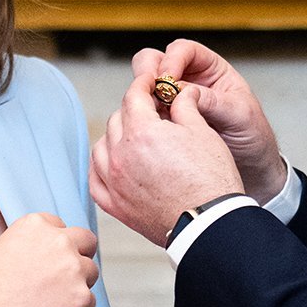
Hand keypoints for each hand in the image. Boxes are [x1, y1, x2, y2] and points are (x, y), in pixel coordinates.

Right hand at [0, 213, 97, 306]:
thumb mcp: (3, 248)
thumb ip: (31, 244)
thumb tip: (46, 253)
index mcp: (36, 224)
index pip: (60, 226)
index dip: (54, 245)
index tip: (46, 259)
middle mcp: (59, 241)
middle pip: (86, 241)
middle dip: (77, 256)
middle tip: (62, 276)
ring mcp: (72, 268)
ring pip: (91, 272)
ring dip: (77, 283)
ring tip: (50, 299)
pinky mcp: (81, 297)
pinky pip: (89, 301)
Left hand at [90, 73, 243, 245]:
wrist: (209, 224)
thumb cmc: (211, 181)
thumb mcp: (203, 132)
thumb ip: (185, 107)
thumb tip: (181, 93)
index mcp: (142, 132)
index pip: (133, 96)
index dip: (143, 84)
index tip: (149, 82)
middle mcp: (121, 155)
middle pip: (117, 119)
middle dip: (133, 109)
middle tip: (150, 109)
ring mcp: (115, 182)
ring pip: (102, 147)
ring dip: (115, 136)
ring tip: (132, 136)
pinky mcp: (116, 205)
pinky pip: (95, 179)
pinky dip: (101, 167)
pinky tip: (112, 163)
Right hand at [134, 40, 286, 203]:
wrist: (253, 168)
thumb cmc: (254, 136)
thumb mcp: (240, 115)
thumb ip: (213, 101)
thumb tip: (182, 90)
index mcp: (211, 69)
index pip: (184, 50)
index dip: (172, 60)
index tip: (168, 80)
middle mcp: (190, 80)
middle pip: (156, 61)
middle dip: (149, 73)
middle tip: (151, 93)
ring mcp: (175, 101)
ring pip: (146, 86)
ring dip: (144, 96)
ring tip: (154, 115)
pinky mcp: (166, 122)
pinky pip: (146, 112)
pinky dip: (144, 117)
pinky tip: (154, 130)